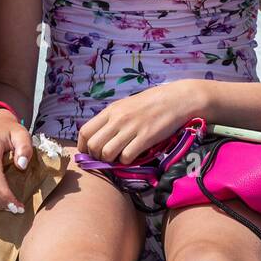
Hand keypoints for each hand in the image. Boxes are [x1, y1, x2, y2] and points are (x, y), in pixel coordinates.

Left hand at [78, 79, 206, 164]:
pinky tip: (133, 156)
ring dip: (111, 161)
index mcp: (111, 110)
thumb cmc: (151, 103)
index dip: (83, 147)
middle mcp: (118, 119)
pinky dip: (127, 162)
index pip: (85, 132)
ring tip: (120, 157)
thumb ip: (111, 120)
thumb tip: (98, 137)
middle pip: (93, 146)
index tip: (89, 154)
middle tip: (107, 158)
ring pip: (107, 153)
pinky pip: (126, 157)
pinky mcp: (146, 137)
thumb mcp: (126, 106)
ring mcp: (131, 128)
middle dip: (96, 157)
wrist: (177, 99)